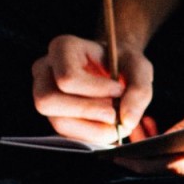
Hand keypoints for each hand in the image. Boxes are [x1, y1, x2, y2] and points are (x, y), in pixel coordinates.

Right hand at [32, 35, 155, 144]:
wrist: (115, 66)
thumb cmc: (123, 62)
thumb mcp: (139, 67)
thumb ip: (139, 90)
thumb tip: (127, 121)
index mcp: (62, 48)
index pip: (68, 78)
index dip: (96, 90)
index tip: (119, 90)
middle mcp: (45, 70)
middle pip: (48, 101)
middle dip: (87, 112)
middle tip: (114, 113)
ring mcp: (43, 93)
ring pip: (58, 123)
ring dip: (92, 129)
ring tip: (115, 122)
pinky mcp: (52, 114)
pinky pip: (66, 135)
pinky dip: (91, 135)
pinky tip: (106, 127)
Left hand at [116, 64, 183, 174]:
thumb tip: (161, 142)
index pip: (177, 168)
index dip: (145, 164)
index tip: (119, 158)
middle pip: (174, 169)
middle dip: (143, 159)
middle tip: (114, 147)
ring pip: (179, 162)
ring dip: (154, 150)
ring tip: (135, 129)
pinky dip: (168, 144)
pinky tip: (154, 128)